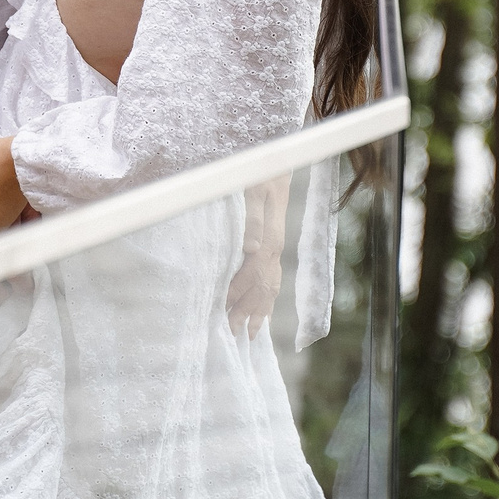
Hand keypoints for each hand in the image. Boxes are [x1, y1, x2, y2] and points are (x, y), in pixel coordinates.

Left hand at [229, 174, 290, 339]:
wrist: (274, 163)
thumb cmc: (256, 175)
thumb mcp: (252, 191)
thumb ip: (253, 219)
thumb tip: (251, 248)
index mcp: (267, 240)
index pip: (251, 277)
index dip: (237, 297)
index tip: (223, 315)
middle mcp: (273, 248)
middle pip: (261, 288)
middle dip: (247, 312)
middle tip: (232, 334)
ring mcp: (275, 248)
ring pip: (270, 287)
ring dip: (259, 310)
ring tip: (250, 333)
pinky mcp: (273, 245)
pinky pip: (274, 278)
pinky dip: (268, 298)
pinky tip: (263, 311)